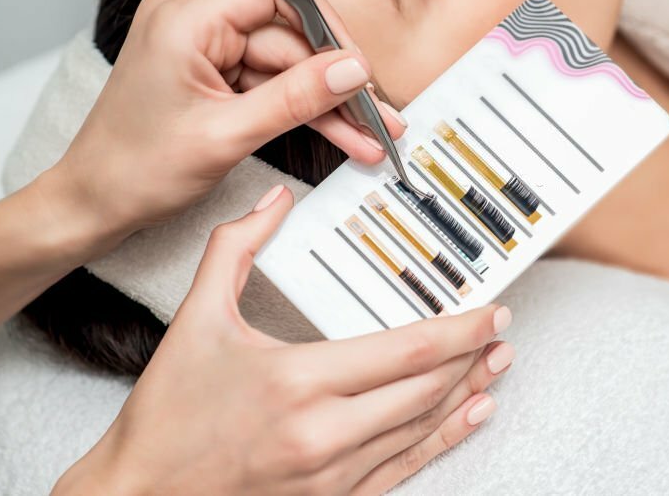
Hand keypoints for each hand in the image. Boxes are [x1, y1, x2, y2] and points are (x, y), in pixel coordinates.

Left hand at [52, 0, 404, 246]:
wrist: (95, 206)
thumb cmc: (135, 169)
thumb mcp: (226, 135)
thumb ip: (295, 98)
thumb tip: (353, 70)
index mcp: (185, 20)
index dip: (324, 24)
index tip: (359, 64)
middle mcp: (195, 24)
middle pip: (288, 38)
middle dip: (336, 81)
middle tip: (380, 115)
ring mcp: (206, 52)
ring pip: (287, 69)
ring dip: (329, 105)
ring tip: (372, 137)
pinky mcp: (215, 79)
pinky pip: (272, 89)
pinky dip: (305, 114)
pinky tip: (343, 136)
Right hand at [54, 185, 513, 495]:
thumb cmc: (168, 413)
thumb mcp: (196, 320)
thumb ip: (235, 249)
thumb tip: (275, 199)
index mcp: (297, 381)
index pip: (405, 352)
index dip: (460, 330)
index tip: (491, 311)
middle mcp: (323, 433)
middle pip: (425, 389)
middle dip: (472, 356)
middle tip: (500, 330)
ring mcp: (331, 475)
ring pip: (421, 428)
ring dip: (466, 393)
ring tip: (496, 365)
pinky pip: (403, 469)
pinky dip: (442, 441)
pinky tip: (468, 417)